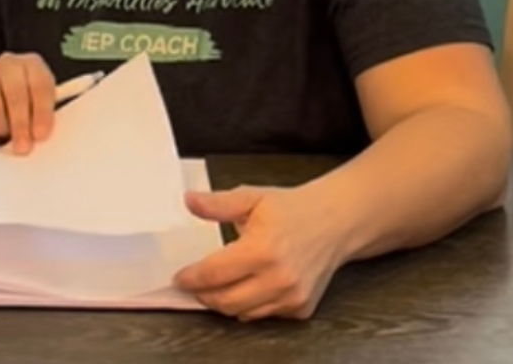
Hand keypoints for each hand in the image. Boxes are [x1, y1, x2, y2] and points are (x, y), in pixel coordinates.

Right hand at [0, 52, 56, 153]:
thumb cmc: (22, 102)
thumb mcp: (38, 104)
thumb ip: (41, 117)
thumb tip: (38, 136)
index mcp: (33, 66)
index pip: (40, 84)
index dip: (42, 112)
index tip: (40, 135)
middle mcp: (9, 64)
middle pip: (15, 92)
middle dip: (20, 123)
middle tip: (23, 147)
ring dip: (0, 126)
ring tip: (5, 134)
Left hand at [173, 185, 344, 321]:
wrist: (334, 222)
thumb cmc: (291, 209)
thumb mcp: (252, 197)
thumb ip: (217, 203)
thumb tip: (189, 200)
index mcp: (262, 249)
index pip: (214, 274)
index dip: (191, 278)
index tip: (179, 277)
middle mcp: (279, 278)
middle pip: (226, 301)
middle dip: (203, 295)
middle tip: (193, 285)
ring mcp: (292, 297)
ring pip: (243, 314)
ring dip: (224, 303)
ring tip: (214, 287)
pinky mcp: (301, 309)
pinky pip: (265, 315)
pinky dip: (249, 306)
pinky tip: (245, 288)